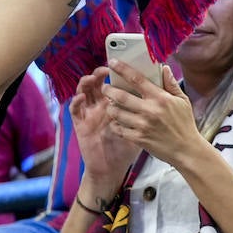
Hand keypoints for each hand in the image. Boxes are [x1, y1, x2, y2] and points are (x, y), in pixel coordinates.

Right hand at [71, 67, 139, 195]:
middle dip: (100, 74)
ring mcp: (90, 113)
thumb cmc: (127, 147)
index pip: (115, 82)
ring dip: (86, 83)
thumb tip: (157, 97)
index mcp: (116, 103)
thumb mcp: (141, 127)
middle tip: (106, 69)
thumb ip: (149, 109)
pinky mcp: (80, 123)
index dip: (117, 72)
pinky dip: (76, 101)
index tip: (123, 64)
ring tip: (92, 79)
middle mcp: (101, 105)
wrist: (113, 168)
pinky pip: (75, 110)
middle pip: (98, 83)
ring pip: (84, 91)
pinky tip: (81, 97)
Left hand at [102, 61, 203, 167]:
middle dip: (109, 90)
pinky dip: (115, 124)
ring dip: (110, 107)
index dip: (122, 69)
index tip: (112, 62)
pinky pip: (119, 129)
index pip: (137, 79)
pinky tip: (116, 121)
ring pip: (117, 113)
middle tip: (105, 87)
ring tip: (109, 104)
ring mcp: (143, 125)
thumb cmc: (185, 123)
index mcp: (160, 98)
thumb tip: (164, 68)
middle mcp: (149, 110)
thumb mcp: (182, 100)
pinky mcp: (139, 139)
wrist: (186, 149)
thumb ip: (171, 83)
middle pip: (121, 96)